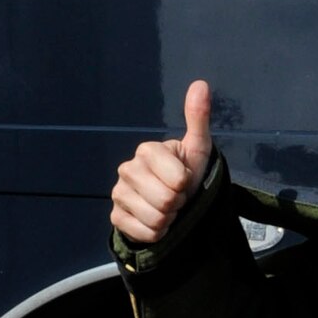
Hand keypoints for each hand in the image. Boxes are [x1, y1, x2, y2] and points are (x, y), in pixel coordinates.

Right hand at [110, 79, 213, 243]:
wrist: (169, 205)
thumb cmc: (184, 175)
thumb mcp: (196, 150)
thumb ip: (198, 119)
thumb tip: (201, 84)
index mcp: (147, 150)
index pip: (178, 179)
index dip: (186, 186)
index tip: (183, 182)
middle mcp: (127, 169)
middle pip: (166, 200)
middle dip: (177, 204)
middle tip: (175, 198)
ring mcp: (118, 193)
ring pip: (156, 219)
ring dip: (168, 220)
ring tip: (166, 210)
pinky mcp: (116, 216)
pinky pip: (145, 233)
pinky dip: (155, 233)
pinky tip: (154, 222)